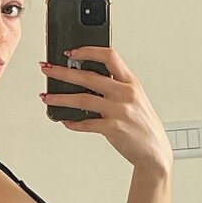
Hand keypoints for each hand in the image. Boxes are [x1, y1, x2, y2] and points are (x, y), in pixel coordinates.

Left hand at [40, 46, 172, 172]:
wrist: (155, 151)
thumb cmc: (142, 124)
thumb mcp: (134, 98)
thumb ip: (114, 87)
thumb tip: (84, 79)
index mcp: (131, 82)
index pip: (109, 56)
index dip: (88, 51)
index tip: (70, 52)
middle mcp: (126, 93)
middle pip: (89, 76)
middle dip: (63, 72)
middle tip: (47, 70)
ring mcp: (120, 111)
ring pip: (83, 99)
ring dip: (60, 98)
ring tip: (46, 97)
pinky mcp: (113, 129)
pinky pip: (86, 124)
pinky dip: (72, 122)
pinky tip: (64, 120)